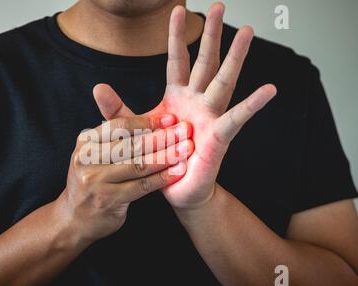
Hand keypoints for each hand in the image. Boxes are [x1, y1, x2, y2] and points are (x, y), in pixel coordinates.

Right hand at [58, 115, 193, 242]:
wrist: (74, 219)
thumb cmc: (93, 182)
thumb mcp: (94, 155)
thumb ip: (114, 138)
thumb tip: (150, 119)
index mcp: (85, 142)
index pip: (119, 126)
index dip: (147, 121)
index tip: (171, 118)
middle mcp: (87, 159)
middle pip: (131, 144)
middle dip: (162, 136)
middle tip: (185, 130)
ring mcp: (96, 181)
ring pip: (138, 165)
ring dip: (166, 156)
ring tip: (186, 149)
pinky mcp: (108, 200)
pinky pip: (141, 186)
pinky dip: (162, 178)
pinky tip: (178, 172)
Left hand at [92, 3, 275, 214]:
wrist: (173, 188)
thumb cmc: (157, 158)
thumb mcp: (133, 130)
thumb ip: (117, 109)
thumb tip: (97, 87)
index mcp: (177, 97)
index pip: (178, 59)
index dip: (177, 35)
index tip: (178, 8)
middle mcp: (197, 101)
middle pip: (207, 61)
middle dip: (213, 34)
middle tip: (221, 5)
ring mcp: (210, 116)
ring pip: (225, 80)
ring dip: (236, 57)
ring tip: (247, 32)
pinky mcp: (219, 136)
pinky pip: (237, 117)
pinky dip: (252, 104)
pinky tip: (269, 89)